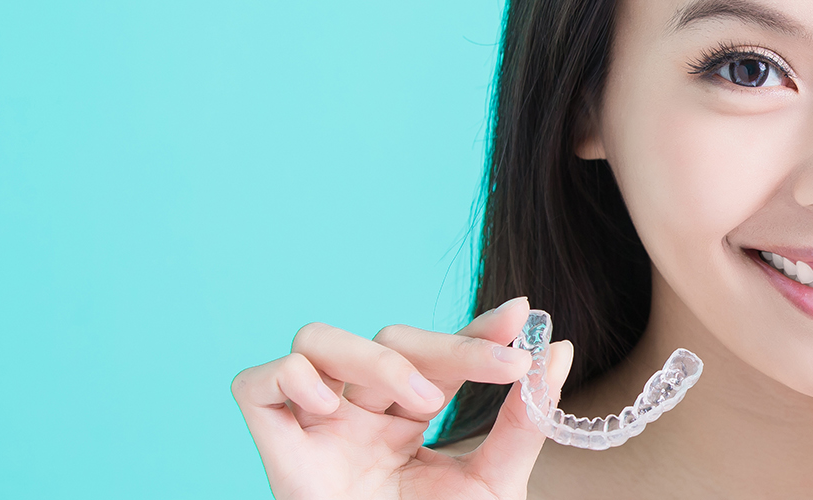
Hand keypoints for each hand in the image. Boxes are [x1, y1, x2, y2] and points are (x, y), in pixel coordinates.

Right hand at [231, 298, 574, 499]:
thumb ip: (522, 423)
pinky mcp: (277, 445)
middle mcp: (360, 413)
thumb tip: (555, 354)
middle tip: (501, 368)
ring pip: (317, 338)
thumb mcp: (493, 484)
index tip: (521, 317)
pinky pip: (258, 382)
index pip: (438, 352)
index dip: (476, 330)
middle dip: (450, 345)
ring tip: (422, 405)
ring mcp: (316, 425)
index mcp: (408, 417)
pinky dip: (292, 378)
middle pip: (388, 339)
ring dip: (376, 358)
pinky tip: (331, 410)